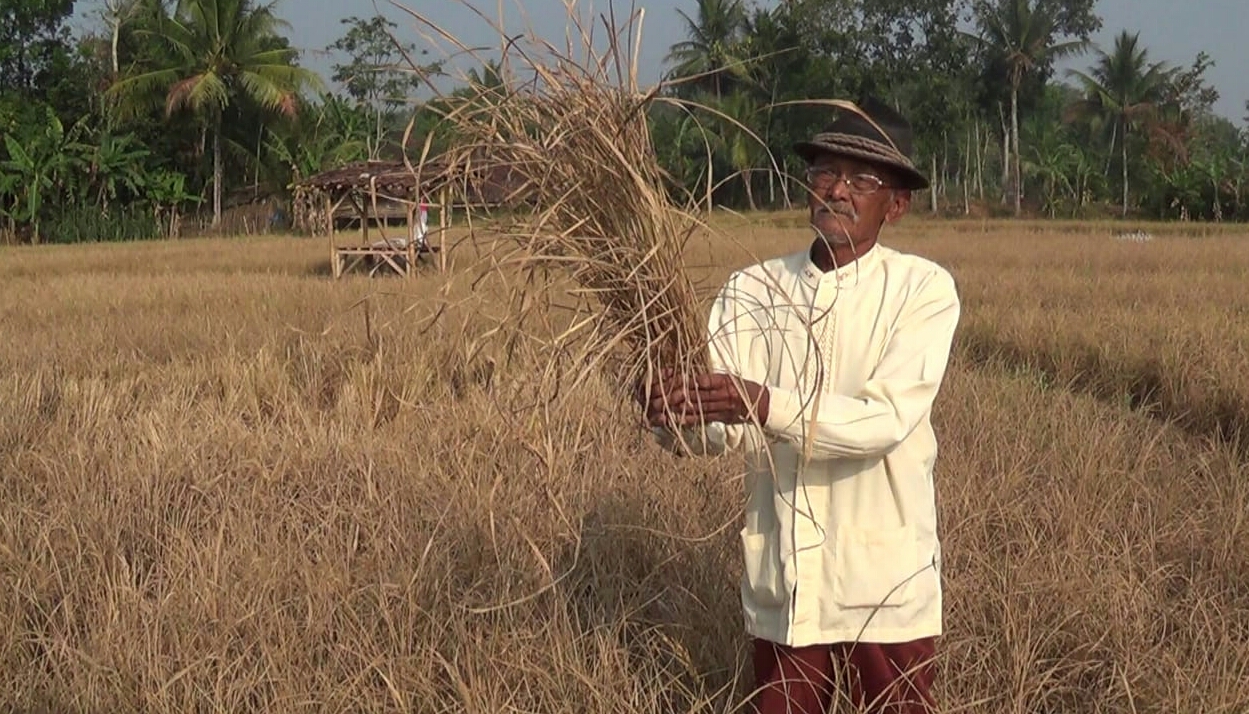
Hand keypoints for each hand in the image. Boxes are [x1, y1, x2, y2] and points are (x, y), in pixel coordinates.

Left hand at [638, 370, 768, 427]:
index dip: (682, 382)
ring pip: (697, 407)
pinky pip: (704, 419)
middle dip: (674, 396)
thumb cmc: (745, 388)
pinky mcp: (722, 417)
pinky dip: (689, 420)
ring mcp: (722, 407)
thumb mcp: (731, 377)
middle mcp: (722, 393)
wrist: (762, 404)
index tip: (668, 382)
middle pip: (695, 394)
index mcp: (723, 381)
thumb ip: (712, 378)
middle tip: (656, 399)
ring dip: (678, 409)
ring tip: (661, 411)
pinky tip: (677, 421)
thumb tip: (693, 379)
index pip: (699, 381)